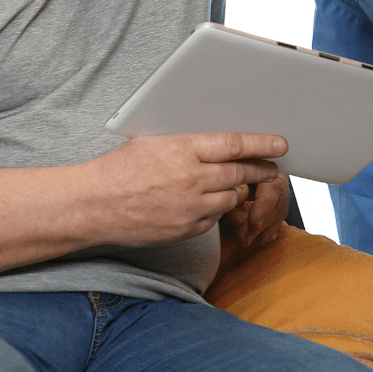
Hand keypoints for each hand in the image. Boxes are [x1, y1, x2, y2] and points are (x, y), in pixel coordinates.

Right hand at [84, 131, 286, 247]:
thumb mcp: (153, 142)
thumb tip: (220, 144)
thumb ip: (188, 144)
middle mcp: (190, 178)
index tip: (280, 144)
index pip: (234, 144)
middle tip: (272, 167)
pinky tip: (208, 202)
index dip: (262, 143)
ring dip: (237, 189)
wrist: (92, 205)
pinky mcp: (185, 229)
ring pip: (230, 198)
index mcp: (182, 149)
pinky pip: (213, 218)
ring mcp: (189, 207)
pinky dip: (215, 209)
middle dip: (260, 169)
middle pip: (239, 172)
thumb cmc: (119, 169)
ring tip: (239, 183)